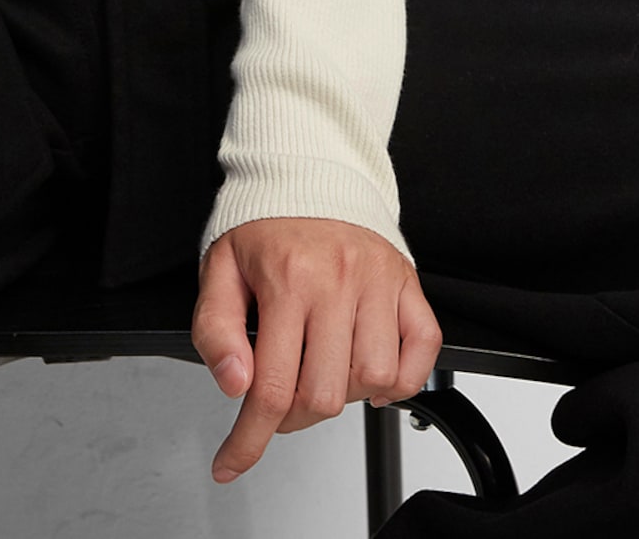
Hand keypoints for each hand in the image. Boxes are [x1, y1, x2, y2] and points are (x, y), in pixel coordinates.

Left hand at [193, 216, 441, 483]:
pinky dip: (402, 378)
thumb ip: (215, 330)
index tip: (232, 464)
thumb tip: (235, 383)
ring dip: (347, 393)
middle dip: (295, 415)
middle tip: (281, 397)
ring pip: (374, 379)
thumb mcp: (219, 271)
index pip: (272, 388)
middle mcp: (338, 278)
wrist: (310, 174)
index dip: (250, 441)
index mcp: (287, 277)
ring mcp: (379, 280)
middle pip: (325, 395)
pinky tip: (371, 370)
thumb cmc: (266, 229)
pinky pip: (423, 351)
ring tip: (324, 369)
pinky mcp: (408, 282)